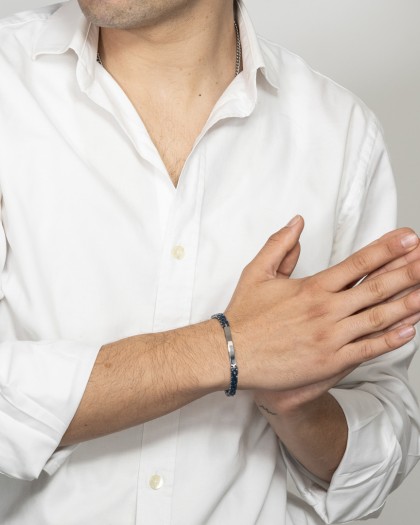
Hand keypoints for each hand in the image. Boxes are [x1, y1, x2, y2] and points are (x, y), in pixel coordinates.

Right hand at [225, 216, 419, 394]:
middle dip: (407, 272)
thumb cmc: (243, 315)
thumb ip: (279, 245)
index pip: (357, 264)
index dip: (387, 250)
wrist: (230, 355)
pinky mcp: (328, 362)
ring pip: (377, 318)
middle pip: (375, 288)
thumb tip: (297, 222)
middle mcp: (325, 310)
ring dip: (407, 304)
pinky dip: (390, 340)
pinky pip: (366, 350)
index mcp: (311, 287)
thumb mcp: (256, 272)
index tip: (410, 239)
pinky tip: (409, 330)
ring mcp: (329, 337)